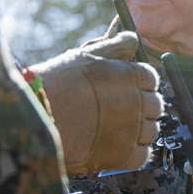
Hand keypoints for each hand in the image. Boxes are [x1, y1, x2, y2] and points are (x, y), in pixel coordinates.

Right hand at [33, 32, 163, 175]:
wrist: (36, 119)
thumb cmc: (56, 85)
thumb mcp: (85, 56)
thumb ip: (114, 46)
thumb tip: (132, 37)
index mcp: (130, 75)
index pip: (151, 78)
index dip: (140, 84)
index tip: (128, 89)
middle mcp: (136, 101)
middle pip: (155, 105)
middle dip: (143, 106)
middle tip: (121, 110)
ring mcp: (132, 129)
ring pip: (151, 130)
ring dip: (139, 129)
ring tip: (115, 128)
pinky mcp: (123, 155)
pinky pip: (142, 155)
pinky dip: (135, 152)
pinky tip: (118, 146)